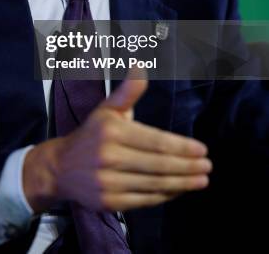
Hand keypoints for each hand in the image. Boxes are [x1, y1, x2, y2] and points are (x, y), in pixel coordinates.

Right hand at [23, 78, 211, 212]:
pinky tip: (179, 189)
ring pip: (154, 184)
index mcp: (111, 131)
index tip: (202, 149)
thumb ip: (128, 91)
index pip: (154, 141)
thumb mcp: (107, 109)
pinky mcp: (109, 202)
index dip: (181, 147)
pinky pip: (145, 200)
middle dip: (187, 166)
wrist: (60, 167)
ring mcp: (108, 182)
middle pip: (158, 164)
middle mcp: (109, 157)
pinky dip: (165, 195)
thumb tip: (140, 66)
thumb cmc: (92, 134)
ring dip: (182, 183)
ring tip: (201, 179)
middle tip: (207, 166)